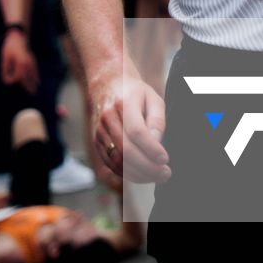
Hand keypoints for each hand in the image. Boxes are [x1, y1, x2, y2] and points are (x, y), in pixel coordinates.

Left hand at [0, 33, 37, 90]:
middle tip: (32, 94)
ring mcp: (31, 61)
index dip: (13, 80)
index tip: (8, 82)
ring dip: (34, 82)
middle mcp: (27, 63)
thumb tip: (6, 80)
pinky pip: (35, 69)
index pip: (18, 76)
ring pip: (34, 74)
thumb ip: (6, 70)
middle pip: (29, 78)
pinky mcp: (32, 59)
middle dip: (29, 86)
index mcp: (20, 63)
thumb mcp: (5, 58)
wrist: (17, 36)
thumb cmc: (10, 47)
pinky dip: (36, 75)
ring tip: (35, 89)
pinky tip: (37, 79)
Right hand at [90, 67, 169, 183]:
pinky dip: (128, 174)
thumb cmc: (135, 93)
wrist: (107, 86)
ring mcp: (99, 132)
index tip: (165, 159)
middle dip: (148, 167)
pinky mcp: (96, 143)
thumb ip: (157, 121)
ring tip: (157, 176)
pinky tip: (143, 174)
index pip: (136, 131)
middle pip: (126, 150)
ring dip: (139, 174)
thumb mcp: (153, 98)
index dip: (151, 148)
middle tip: (166, 173)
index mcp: (124, 102)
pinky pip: (111, 164)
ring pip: (118, 161)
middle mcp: (108, 118)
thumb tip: (157, 145)